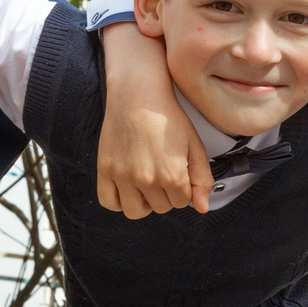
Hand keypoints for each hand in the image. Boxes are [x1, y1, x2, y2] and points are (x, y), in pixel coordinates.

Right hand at [98, 23, 210, 216]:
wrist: (138, 95)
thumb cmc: (168, 118)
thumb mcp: (194, 146)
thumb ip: (202, 179)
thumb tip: (202, 209)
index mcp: (172, 175)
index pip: (182, 203)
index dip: (183, 189)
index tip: (178, 171)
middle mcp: (147, 180)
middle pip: (160, 207)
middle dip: (165, 194)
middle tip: (162, 172)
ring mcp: (123, 176)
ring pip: (135, 211)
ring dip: (144, 203)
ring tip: (146, 185)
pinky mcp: (105, 170)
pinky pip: (109, 202)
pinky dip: (118, 201)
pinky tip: (128, 188)